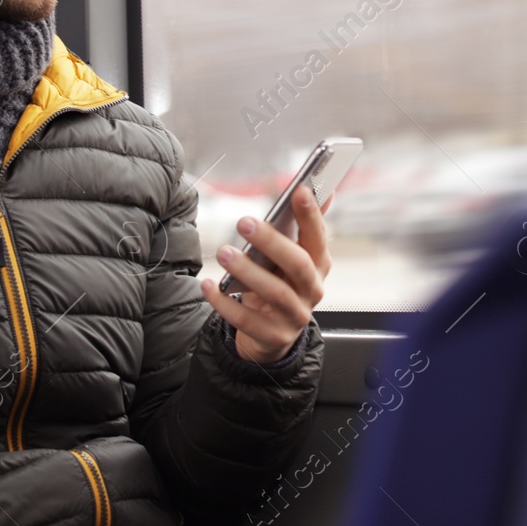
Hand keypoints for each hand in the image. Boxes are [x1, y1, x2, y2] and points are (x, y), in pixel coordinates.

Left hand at [202, 186, 333, 362]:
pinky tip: (208, 285)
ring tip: (224, 253)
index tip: (298, 190)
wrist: (272, 335)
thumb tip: (318, 189)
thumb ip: (301, 226)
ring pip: (275, 293)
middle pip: (298, 264)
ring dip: (247, 271)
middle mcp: (312, 290)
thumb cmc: (280, 284)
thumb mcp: (291, 257)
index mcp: (318, 265)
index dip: (311, 215)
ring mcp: (295, 316)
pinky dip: (225, 303)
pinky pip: (247, 320)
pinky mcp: (274, 336)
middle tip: (244, 222)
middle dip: (272, 242)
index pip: (318, 237)